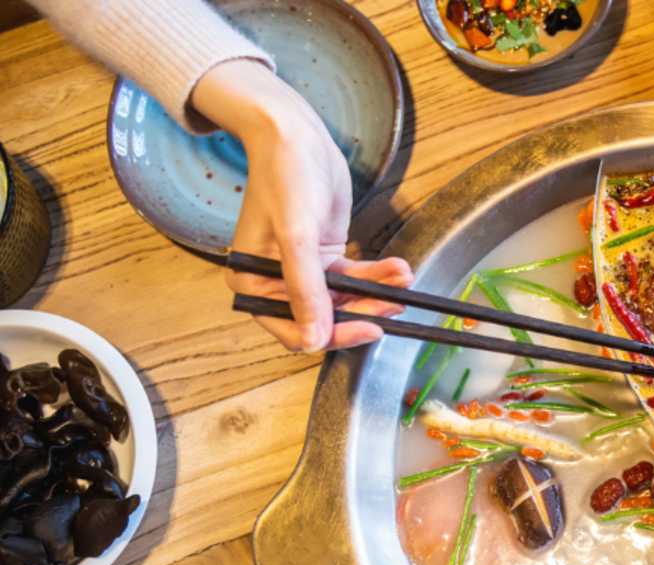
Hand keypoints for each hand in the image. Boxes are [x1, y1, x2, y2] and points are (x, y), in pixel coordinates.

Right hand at [191, 59, 411, 351]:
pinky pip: (354, 277)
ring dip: (375, 292)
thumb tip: (314, 338)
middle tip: (392, 306)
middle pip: (324, 318)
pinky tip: (398, 269)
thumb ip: (305, 289)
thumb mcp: (296, 235)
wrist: (296, 136)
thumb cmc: (285, 177)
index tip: (367, 330)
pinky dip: (377, 275)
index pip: (294, 330)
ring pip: (345, 299)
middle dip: (361, 312)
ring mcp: (302, 270)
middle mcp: (274, 281)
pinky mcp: (325, 256)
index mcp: (252, 282)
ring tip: (400, 281)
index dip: (331, 336)